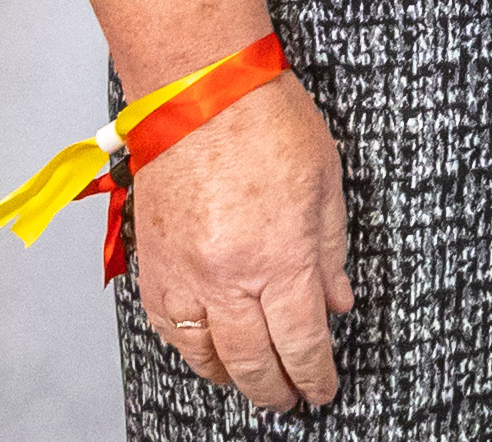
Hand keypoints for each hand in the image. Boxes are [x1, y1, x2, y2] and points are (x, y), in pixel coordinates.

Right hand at [127, 71, 354, 410]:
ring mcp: (186, 274)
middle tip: (290, 401)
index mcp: (282, 258)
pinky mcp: (154, 262)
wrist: (199, 90)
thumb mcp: (326, 184)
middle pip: (254, 362)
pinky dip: (189, 348)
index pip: (301, 343)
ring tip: (250, 384)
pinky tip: (205, 351)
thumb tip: (337, 302)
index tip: (322, 390)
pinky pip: (167, 326)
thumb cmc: (266, 121)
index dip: (315, 376)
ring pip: (204, 355)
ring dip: (231, 378)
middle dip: (276, 391)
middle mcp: (230, 277)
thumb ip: (331, 253)